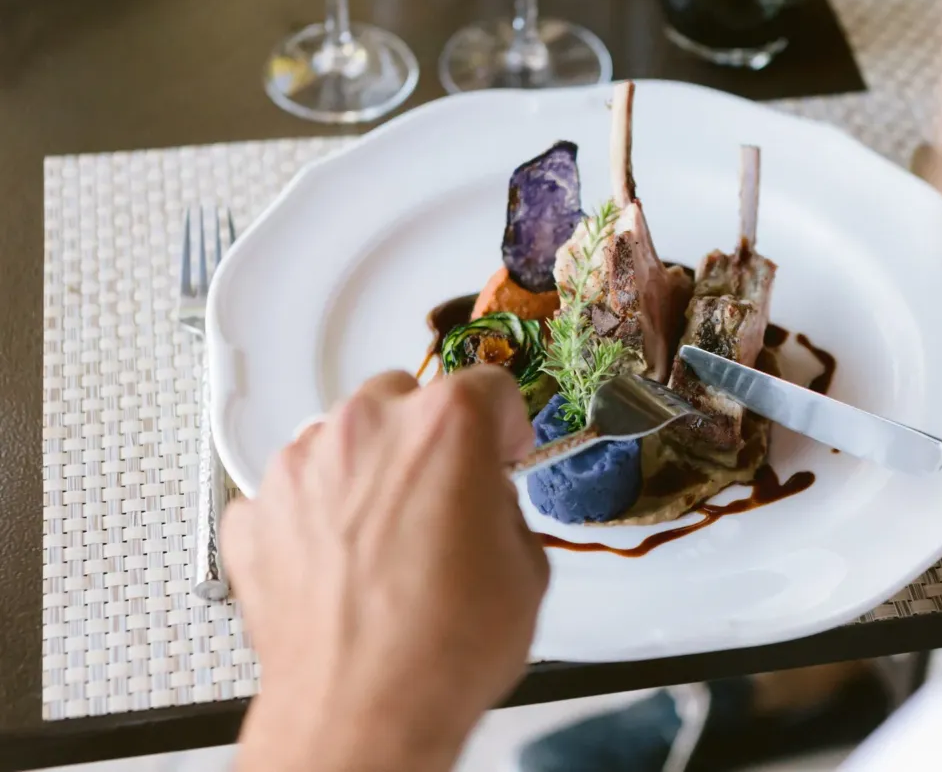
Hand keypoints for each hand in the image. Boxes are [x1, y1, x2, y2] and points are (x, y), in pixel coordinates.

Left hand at [225, 367, 546, 771]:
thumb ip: (504, 511)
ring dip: (367, 473)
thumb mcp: (525, 570)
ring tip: (387, 543)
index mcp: (444, 427)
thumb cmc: (440, 651)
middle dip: (428, 439)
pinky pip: (292, 493)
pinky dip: (313, 516)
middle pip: (404, 399)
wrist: (361, 715)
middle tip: (445, 498)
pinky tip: (340, 565)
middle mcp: (365, 429)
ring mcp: (301, 468)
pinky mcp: (255, 514)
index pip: (486, 386)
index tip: (502, 449)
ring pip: (342, 440)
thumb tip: (485, 506)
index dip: (504, 424)